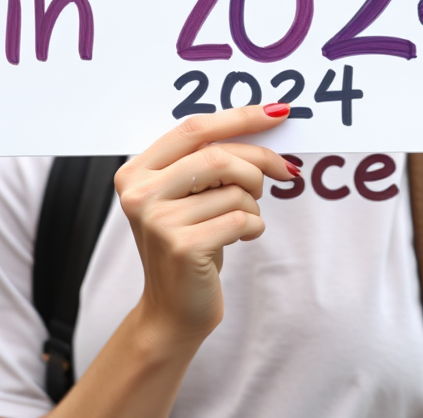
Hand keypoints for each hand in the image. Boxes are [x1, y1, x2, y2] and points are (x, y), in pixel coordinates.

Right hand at [116, 104, 293, 346]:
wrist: (172, 312)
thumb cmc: (189, 243)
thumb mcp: (187, 195)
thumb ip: (208, 160)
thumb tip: (266, 124)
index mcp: (137, 171)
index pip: (194, 128)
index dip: (239, 117)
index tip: (277, 112)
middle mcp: (140, 193)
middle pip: (217, 156)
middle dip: (260, 162)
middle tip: (285, 171)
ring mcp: (158, 221)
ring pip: (234, 190)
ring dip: (254, 204)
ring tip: (244, 219)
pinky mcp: (183, 247)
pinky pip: (241, 219)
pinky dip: (254, 226)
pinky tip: (243, 236)